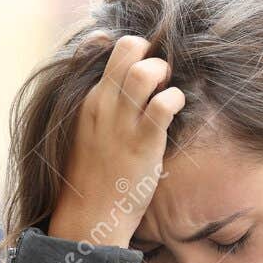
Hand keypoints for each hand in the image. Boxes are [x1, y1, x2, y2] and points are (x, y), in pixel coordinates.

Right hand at [47, 34, 183, 247]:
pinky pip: (164, 103)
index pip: (105, 47)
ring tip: (167, 91)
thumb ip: (101, 107)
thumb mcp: (86, 133)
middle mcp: (103, 103)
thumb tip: (122, 90)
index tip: (141, 64)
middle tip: (159, 76)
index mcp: (88, 99)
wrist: (89, 215)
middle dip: (151, 51)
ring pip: (145, 70)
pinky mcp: (143, 142)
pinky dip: (176, 99)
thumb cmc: (93, 177)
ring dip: (164, 73)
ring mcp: (122, 122)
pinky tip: (175, 111)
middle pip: (128, 47)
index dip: (132, 49)